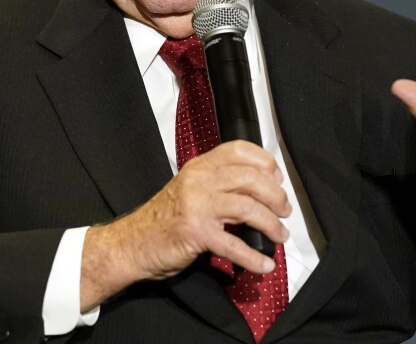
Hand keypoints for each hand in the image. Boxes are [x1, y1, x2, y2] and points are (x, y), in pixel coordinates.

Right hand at [79, 140, 289, 310]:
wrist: (131, 243)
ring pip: (247, 207)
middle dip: (275, 196)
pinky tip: (264, 264)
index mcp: (199, 166)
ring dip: (271, 224)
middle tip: (284, 210)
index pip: (238, 150)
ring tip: (280, 234)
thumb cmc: (164, 219)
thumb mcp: (190, 189)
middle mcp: (198, 180)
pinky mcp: (195, 232)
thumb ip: (217, 183)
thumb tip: (259, 189)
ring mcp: (197, 205)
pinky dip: (253, 257)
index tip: (278, 177)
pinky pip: (234, 245)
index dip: (265, 161)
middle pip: (250, 178)